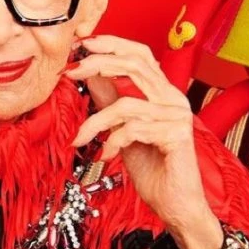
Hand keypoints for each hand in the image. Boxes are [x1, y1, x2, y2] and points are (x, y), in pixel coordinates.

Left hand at [66, 35, 222, 248]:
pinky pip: (134, 128)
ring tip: (80, 139)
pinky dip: (112, 141)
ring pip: (126, 103)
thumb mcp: (121, 129)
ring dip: (95, 122)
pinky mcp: (178, 135)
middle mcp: (174, 99)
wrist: (174, 205)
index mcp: (162, 93)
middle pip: (135, 66)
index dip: (112, 43)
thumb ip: (109, 100)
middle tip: (70, 73)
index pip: (140, 54)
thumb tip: (89, 73)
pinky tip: (105, 155)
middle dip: (97, 64)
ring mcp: (178, 116)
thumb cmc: (151, 169)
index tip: (82, 44)